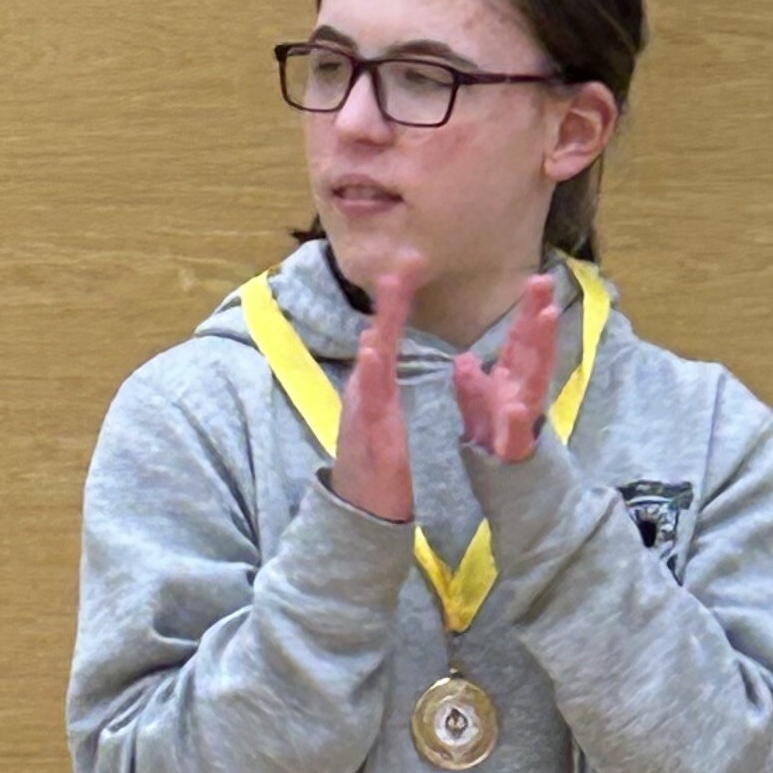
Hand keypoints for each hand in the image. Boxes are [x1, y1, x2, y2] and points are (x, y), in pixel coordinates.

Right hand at [331, 246, 423, 522]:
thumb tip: (380, 342)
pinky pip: (368, 402)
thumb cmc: (377, 460)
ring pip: (371, 365)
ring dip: (379, 332)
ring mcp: (363, 411)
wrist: (361, 507)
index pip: (390, 334)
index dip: (398, 300)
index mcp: (377, 384)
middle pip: (378, 338)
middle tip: (400, 266)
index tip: (410, 264)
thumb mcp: (383, 409)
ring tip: (387, 298)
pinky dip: (369, 377)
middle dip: (389, 303)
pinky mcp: (366, 434)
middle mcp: (366, 390)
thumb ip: (382, 376)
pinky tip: (373, 354)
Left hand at [454, 272, 560, 461]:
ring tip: (546, 319)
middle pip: (533, 348)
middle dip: (538, 316)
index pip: (521, 339)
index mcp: (512, 378)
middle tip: (545, 282)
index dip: (528, 310)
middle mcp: (523, 390)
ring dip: (542, 348)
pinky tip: (514, 406)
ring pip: (535, 378)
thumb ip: (471, 383)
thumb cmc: (491, 436)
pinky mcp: (515, 444)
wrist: (502, 478)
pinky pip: (515, 431)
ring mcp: (523, 415)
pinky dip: (515, 419)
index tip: (537, 278)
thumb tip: (464, 360)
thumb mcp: (476, 406)